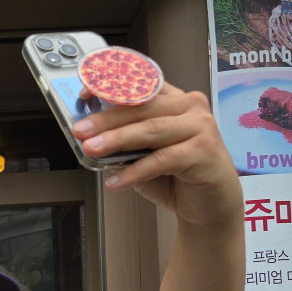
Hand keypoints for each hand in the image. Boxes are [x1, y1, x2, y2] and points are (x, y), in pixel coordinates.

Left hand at [72, 83, 241, 228]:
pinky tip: (115, 182)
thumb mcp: (144, 157)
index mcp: (174, 100)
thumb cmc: (177, 177)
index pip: (142, 85)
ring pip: (151, 130)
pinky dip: (135, 171)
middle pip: (142, 107)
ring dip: (117, 140)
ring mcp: (200, 126)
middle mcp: (190, 106)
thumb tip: (91, 140)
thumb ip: (124, 146)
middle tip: (80, 130)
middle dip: (106, 118)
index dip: (112, 86)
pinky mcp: (204, 152)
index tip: (85, 93)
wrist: (210, 205)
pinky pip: (162, 160)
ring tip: (91, 149)